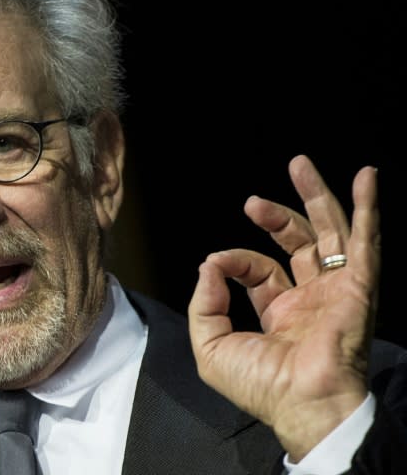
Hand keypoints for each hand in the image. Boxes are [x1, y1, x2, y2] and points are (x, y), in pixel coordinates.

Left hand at [187, 154, 379, 460]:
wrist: (301, 403)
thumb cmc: (259, 384)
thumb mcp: (211, 345)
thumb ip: (204, 303)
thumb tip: (208, 264)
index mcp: (279, 311)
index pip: (258, 269)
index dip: (235, 259)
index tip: (218, 262)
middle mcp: (310, 297)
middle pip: (297, 243)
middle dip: (277, 216)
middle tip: (253, 201)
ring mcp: (336, 290)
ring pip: (330, 233)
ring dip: (316, 198)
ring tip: (299, 165)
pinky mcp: (359, 287)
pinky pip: (366, 243)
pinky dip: (366, 210)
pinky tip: (365, 179)